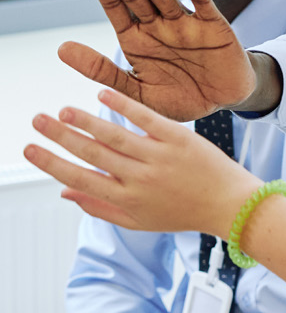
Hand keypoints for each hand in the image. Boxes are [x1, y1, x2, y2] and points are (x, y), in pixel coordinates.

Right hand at [24, 89, 261, 237]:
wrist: (230, 205)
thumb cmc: (183, 213)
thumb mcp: (140, 221)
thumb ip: (100, 208)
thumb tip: (63, 194)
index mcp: (128, 200)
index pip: (81, 180)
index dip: (52, 164)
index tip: (28, 149)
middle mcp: (141, 180)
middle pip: (92, 154)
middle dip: (60, 137)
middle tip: (37, 120)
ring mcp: (161, 158)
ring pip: (115, 135)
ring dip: (86, 120)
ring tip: (64, 110)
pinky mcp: (180, 139)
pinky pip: (147, 118)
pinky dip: (124, 105)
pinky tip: (103, 92)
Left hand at [58, 0, 262, 121]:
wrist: (224, 102)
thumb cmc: (182, 98)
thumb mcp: (139, 93)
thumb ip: (103, 71)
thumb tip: (61, 48)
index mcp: (137, 39)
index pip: (114, 5)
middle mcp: (158, 26)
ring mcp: (185, 24)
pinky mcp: (213, 27)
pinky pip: (203, 3)